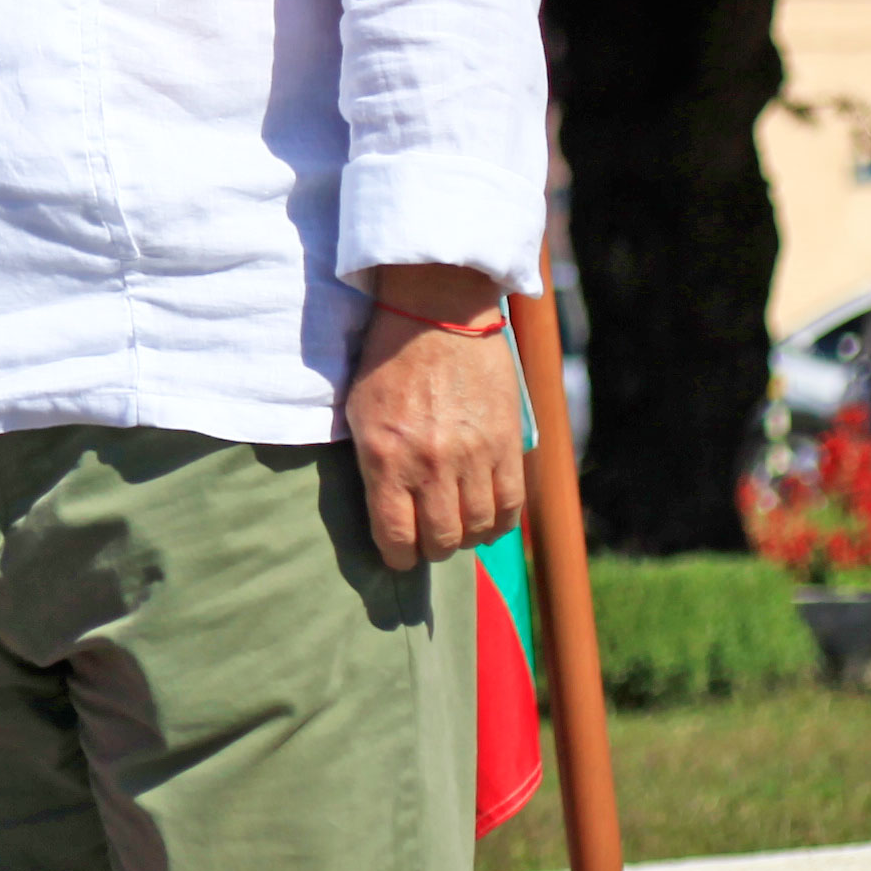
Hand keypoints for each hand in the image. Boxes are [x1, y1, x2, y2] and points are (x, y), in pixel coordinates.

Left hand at [341, 271, 528, 573]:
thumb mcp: (359, 412)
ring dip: (466, 537)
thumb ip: (371, 464)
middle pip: (441, 539)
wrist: (438, 313)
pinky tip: (488, 519)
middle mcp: (430, 463)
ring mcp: (473, 455)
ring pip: (479, 528)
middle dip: (431, 549)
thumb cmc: (387, 360)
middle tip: (427, 541)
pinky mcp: (508, 443)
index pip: (395, 536)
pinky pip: (512, 505)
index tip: (397, 557)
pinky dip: (500, 522)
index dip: (396, 558)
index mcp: (385, 456)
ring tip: (456, 527)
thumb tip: (384, 511)